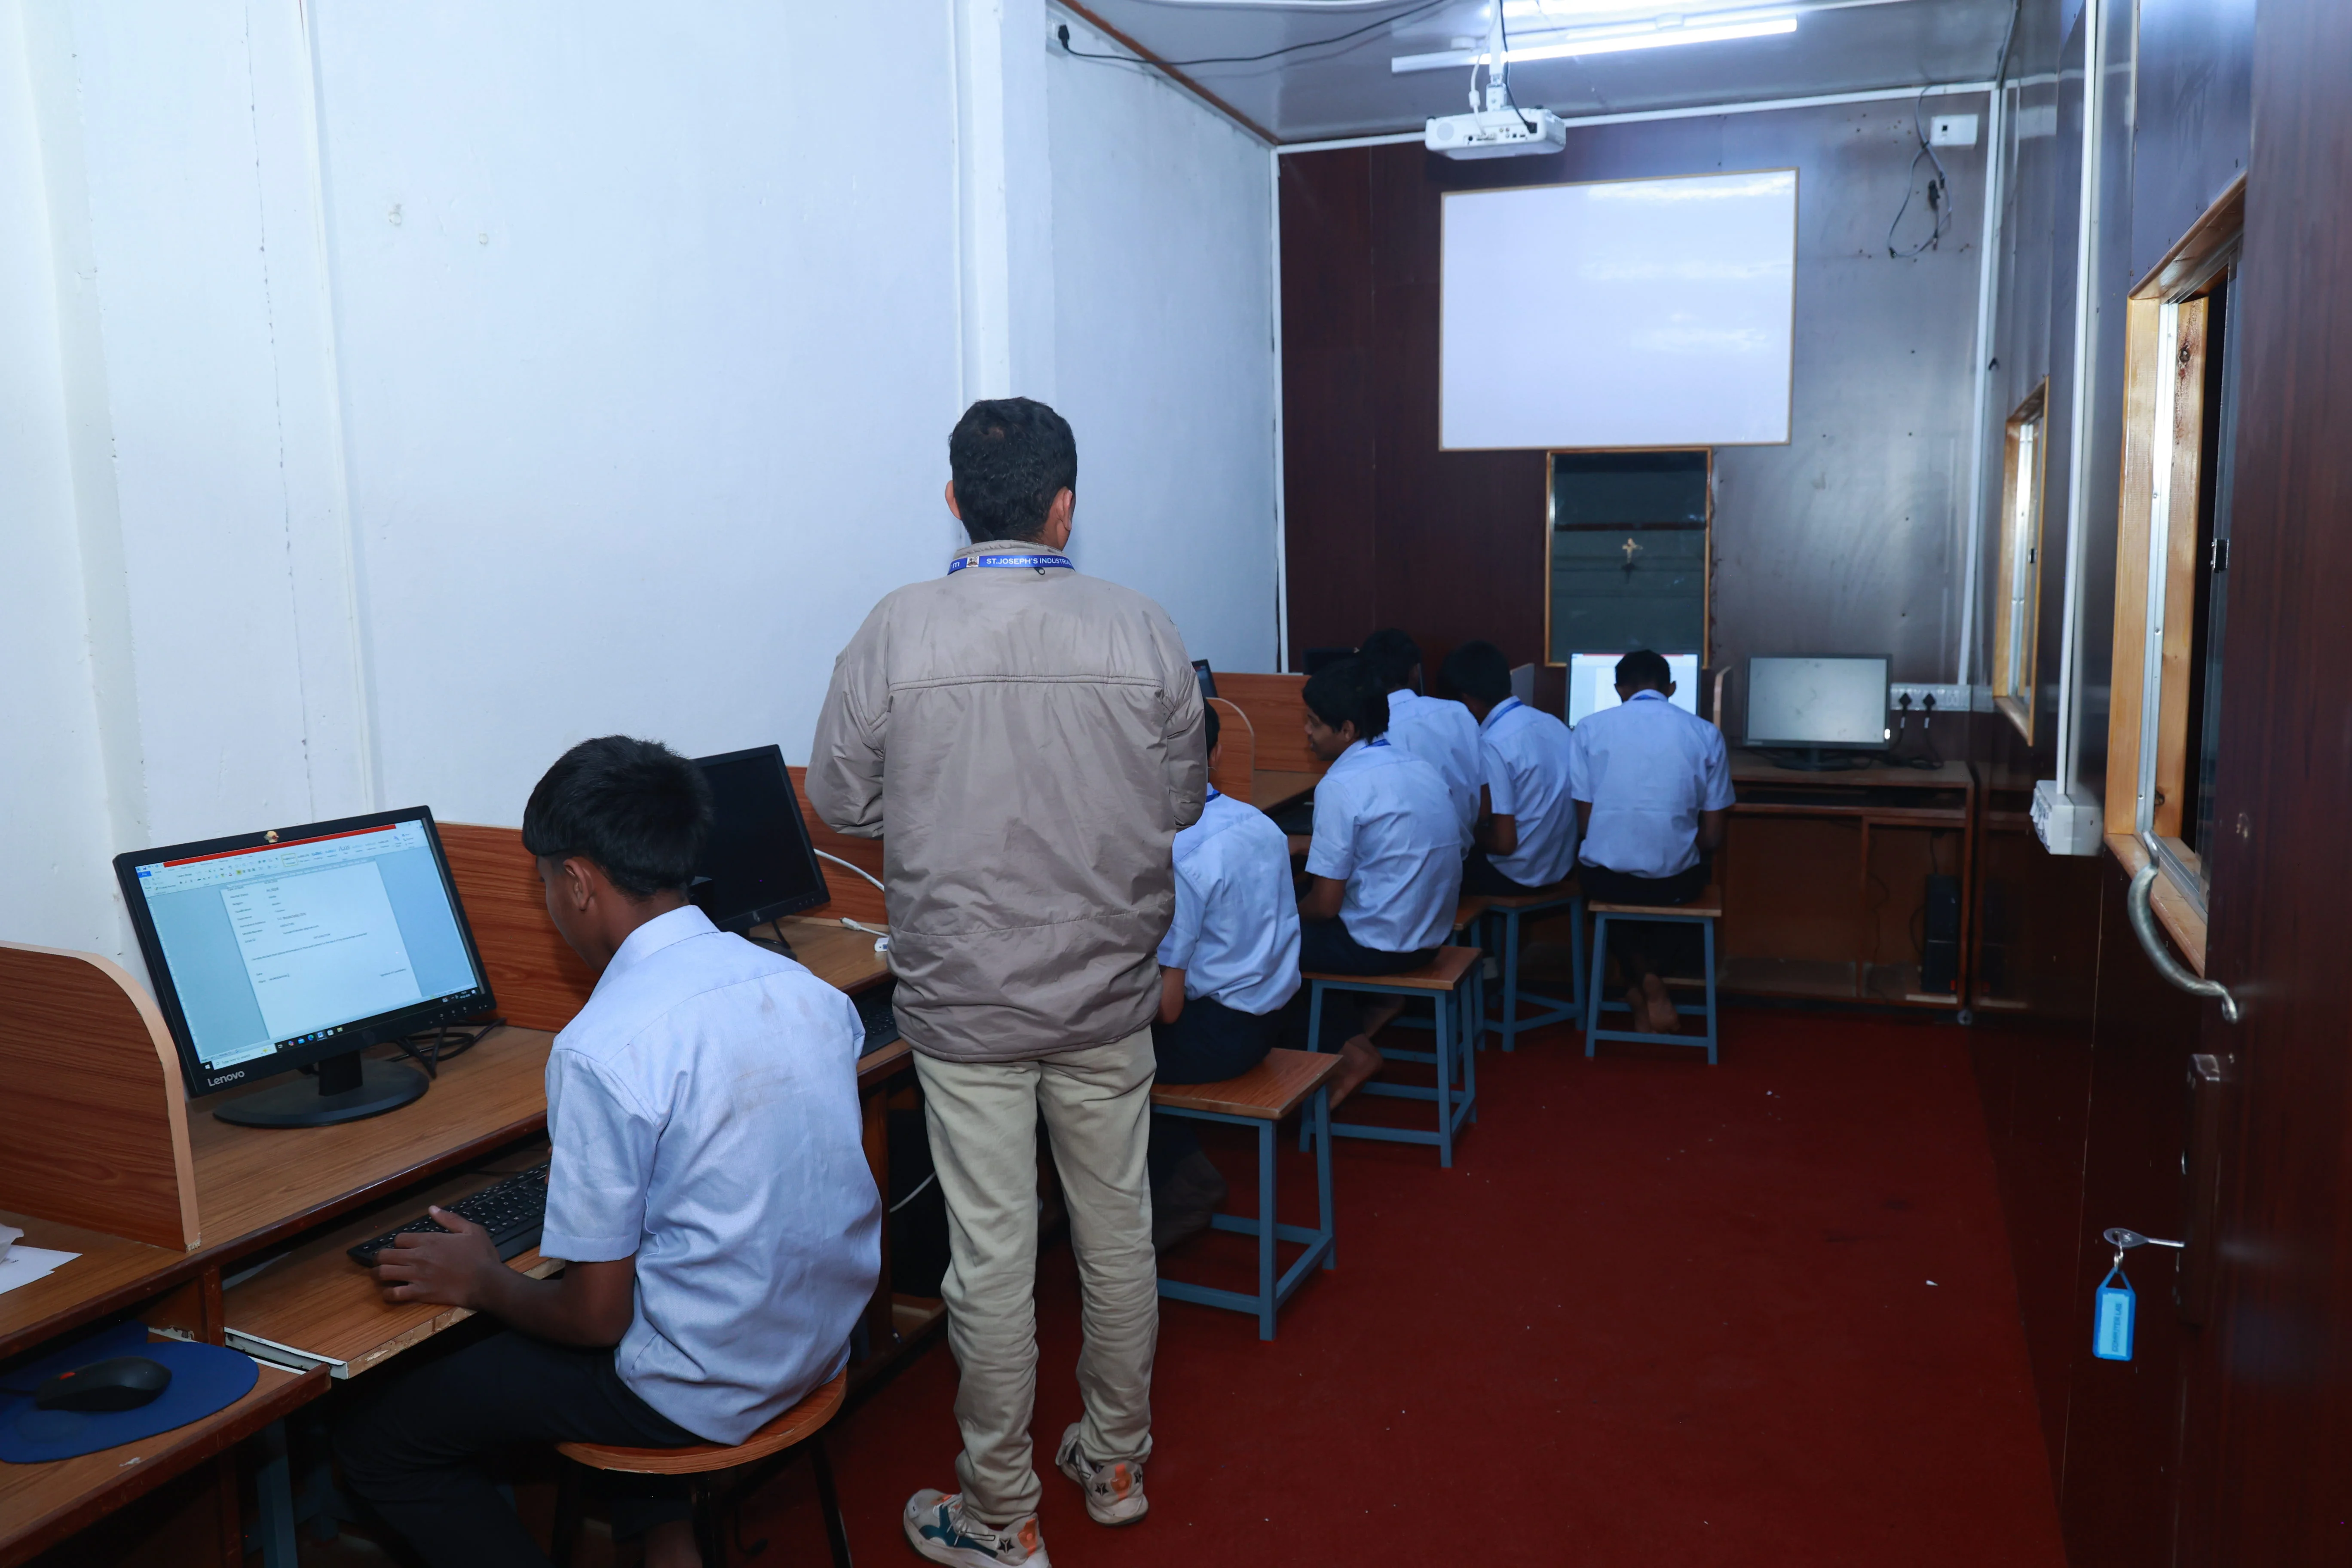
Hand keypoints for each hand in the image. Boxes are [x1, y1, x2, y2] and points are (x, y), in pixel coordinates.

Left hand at [371, 1208, 503, 1308]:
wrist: (486, 1282)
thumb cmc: (481, 1256)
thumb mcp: (471, 1230)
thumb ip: (450, 1219)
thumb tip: (432, 1208)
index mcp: (429, 1240)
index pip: (399, 1239)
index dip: (399, 1243)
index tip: (403, 1247)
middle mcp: (417, 1257)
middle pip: (385, 1255)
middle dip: (380, 1257)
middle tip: (383, 1261)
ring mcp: (416, 1276)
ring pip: (383, 1273)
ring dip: (379, 1274)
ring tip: (380, 1276)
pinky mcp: (418, 1293)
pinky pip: (393, 1294)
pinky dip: (388, 1294)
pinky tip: (390, 1292)